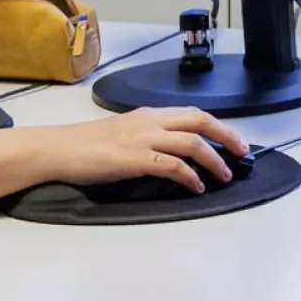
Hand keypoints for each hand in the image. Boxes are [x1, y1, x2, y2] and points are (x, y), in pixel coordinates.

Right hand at [43, 107, 248, 193]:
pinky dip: (190, 176)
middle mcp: (149, 121)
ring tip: (223, 175)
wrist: (58, 149)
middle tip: (241, 152)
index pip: (192, 113)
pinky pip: (173, 165)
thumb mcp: (122, 132)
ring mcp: (143, 138)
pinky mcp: (135, 158)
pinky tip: (196, 186)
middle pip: (200, 121)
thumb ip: (148, 137)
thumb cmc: (85, 145)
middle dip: (226, 136)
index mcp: (147, 114)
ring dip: (214, 160)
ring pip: (192, 143)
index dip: (218, 125)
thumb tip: (172, 153)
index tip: (232, 139)